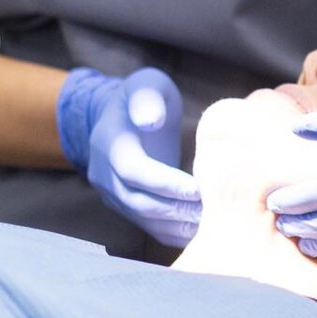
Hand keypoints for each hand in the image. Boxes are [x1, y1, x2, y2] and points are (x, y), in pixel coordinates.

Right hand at [56, 67, 200, 248]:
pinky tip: (199, 232)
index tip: (197, 189)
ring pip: (143, 220)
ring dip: (177, 225)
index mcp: (109, 142)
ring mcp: (111, 193)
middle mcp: (104, 173)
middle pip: (138, 202)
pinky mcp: (124, 206)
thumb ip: (148, 98)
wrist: (119, 116)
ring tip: (211, 222)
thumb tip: (150, 121)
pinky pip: (147, 227)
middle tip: (212, 210)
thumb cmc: (144, 98)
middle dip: (176, 209)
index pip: (133, 171)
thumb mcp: (146, 84)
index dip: (165, 183)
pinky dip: (172, 233)